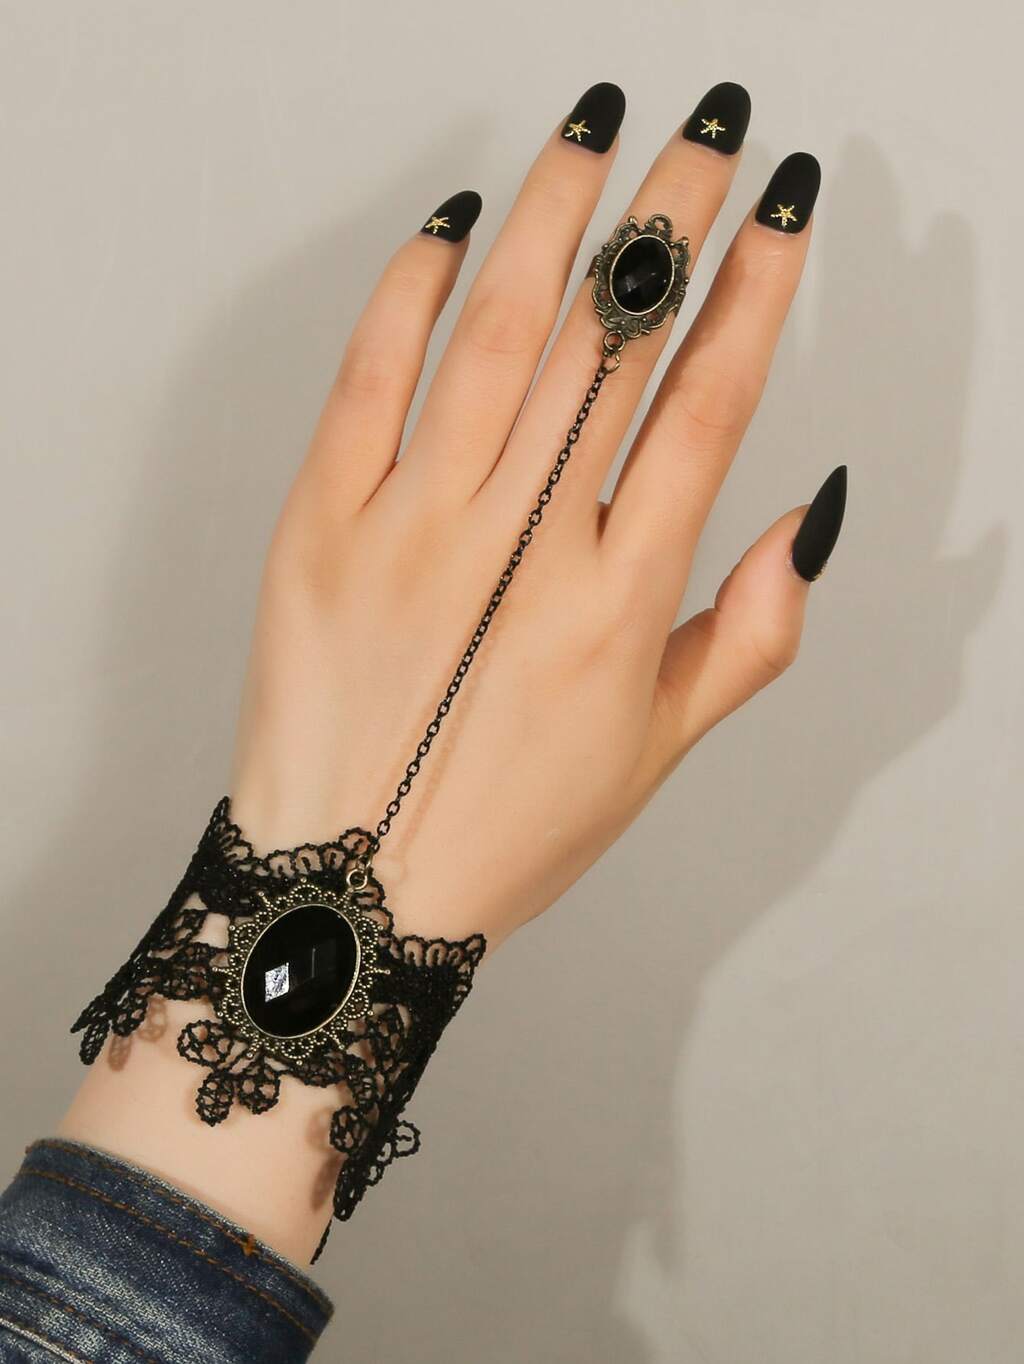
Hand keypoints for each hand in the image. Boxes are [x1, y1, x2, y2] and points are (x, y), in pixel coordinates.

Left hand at [228, 81, 845, 956]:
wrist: (346, 884)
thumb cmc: (505, 824)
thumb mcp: (656, 751)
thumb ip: (751, 633)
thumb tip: (806, 517)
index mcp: (615, 606)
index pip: (704, 414)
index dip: (756, 300)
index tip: (785, 217)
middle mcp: (519, 553)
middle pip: (613, 350)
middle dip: (673, 223)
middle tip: (713, 136)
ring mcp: (410, 529)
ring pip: (499, 338)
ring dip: (560, 222)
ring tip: (602, 136)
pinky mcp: (319, 525)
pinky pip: (369, 377)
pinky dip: (414, 291)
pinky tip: (460, 228)